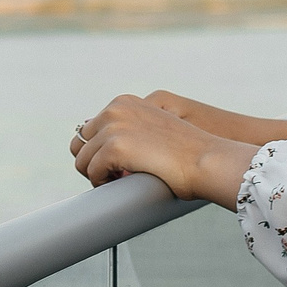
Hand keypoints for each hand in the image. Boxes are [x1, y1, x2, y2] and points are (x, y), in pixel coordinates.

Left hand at [71, 94, 251, 206]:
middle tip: (115, 176)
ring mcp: (114, 126)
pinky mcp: (115, 147)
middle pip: (79, 143)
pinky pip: (93, 172)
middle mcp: (116, 109)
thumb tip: (103, 149)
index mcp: (124, 102)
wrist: (207, 160)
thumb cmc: (187, 153)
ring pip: (82, 160)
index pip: (90, 129)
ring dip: (98, 175)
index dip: (100, 151)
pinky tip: (121, 184)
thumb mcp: (153, 128)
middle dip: (93, 162)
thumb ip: (129, 129)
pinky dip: (102, 183)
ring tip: (121, 181)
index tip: (117, 165)